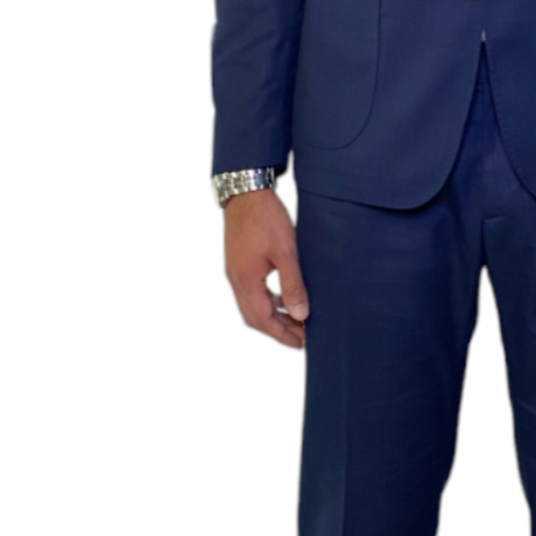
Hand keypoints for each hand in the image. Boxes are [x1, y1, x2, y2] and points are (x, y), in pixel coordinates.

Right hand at [223, 188, 309, 348]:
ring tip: (295, 319)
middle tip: (301, 336)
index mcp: (246, 280)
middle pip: (254, 318)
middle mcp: (236, 280)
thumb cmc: (266, 218)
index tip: (301, 343)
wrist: (246, 192)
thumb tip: (300, 314)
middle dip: (277, 330)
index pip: (263, 320)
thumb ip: (293, 285)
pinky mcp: (238, 264)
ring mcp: (235, 272)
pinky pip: (250, 292)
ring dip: (272, 316)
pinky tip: (282, 297)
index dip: (282, 335)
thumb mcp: (286, 252)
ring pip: (251, 306)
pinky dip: (267, 301)